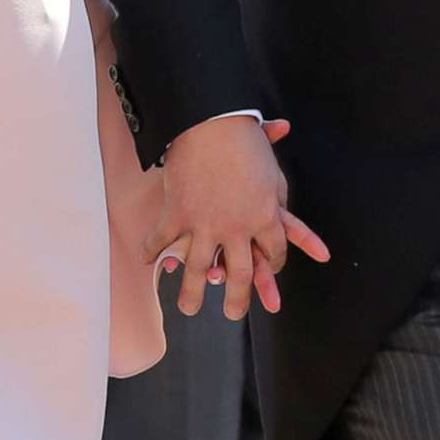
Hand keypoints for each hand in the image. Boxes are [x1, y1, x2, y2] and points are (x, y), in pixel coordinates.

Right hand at [153, 116, 329, 322]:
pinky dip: (153, 253)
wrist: (211, 124)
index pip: (275, 253)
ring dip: (191, 293)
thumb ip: (278, 191)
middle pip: (240, 275)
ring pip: (198, 270)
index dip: (273, 266)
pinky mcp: (178, 215)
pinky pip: (163, 241)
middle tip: (233, 315)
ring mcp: (205, 225)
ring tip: (188, 309)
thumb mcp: (272, 169)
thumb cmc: (246, 142)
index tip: (269, 272)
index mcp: (266, 218)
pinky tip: (149, 264)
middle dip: (237, 300)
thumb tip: (291, 190)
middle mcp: (237, 228)